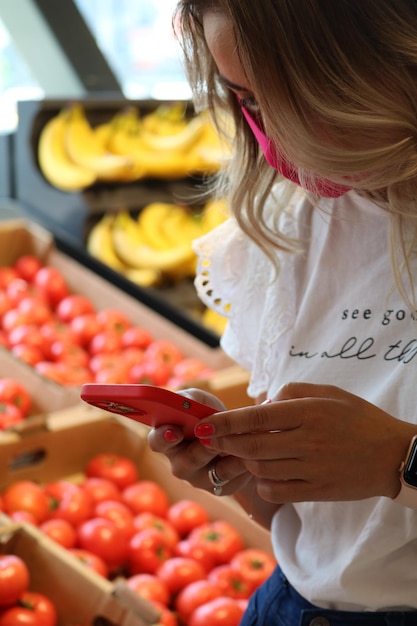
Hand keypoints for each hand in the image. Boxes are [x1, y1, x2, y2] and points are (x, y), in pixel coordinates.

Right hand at [147, 388, 252, 495]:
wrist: (238, 437)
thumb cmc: (211, 416)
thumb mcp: (201, 402)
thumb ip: (190, 399)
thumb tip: (186, 403)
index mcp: (169, 439)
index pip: (157, 442)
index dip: (163, 437)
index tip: (174, 431)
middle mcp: (180, 463)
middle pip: (184, 463)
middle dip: (198, 450)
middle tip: (208, 438)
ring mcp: (200, 479)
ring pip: (212, 471)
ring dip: (225, 453)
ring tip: (236, 438)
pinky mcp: (221, 488)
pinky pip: (232, 477)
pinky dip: (242, 462)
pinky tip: (250, 450)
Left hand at [193, 383, 416, 503]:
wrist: (393, 456)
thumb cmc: (359, 418)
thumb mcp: (329, 393)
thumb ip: (291, 393)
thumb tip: (261, 404)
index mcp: (310, 413)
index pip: (257, 418)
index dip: (226, 422)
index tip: (203, 424)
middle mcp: (308, 442)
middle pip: (252, 447)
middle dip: (223, 443)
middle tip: (207, 439)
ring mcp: (312, 470)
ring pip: (260, 469)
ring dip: (244, 460)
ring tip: (242, 451)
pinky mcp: (316, 492)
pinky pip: (275, 491)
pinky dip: (262, 482)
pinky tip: (265, 471)